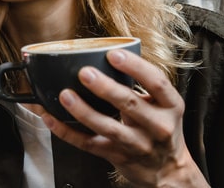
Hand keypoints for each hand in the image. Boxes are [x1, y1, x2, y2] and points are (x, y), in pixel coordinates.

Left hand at [42, 50, 208, 187]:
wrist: (167, 169)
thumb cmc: (161, 128)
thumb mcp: (165, 105)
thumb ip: (144, 84)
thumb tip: (110, 54)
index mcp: (170, 106)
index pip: (156, 83)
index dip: (135, 67)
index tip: (114, 54)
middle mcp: (157, 126)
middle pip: (130, 104)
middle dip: (105, 88)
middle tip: (85, 73)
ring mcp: (137, 144)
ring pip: (108, 127)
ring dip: (84, 111)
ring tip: (66, 95)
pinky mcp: (117, 156)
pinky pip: (89, 144)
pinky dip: (68, 132)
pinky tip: (53, 119)